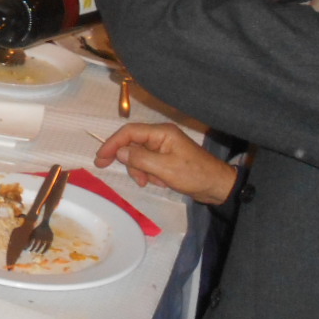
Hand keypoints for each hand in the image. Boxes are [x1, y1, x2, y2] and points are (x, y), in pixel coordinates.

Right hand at [94, 123, 237, 204]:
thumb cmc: (194, 175)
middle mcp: (161, 136)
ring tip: (149, 183)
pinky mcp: (166, 158)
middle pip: (132, 144)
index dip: (112, 143)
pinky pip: (148, 163)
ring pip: (138, 156)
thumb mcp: (165, 168)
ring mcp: (163, 147)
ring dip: (140, 170)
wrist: (218, 186)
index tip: (100, 158)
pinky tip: (159, 182)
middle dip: (128, 161)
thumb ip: (140, 158)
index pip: (129, 132)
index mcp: (161, 133)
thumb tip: (119, 152)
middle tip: (115, 171)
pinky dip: (149, 173)